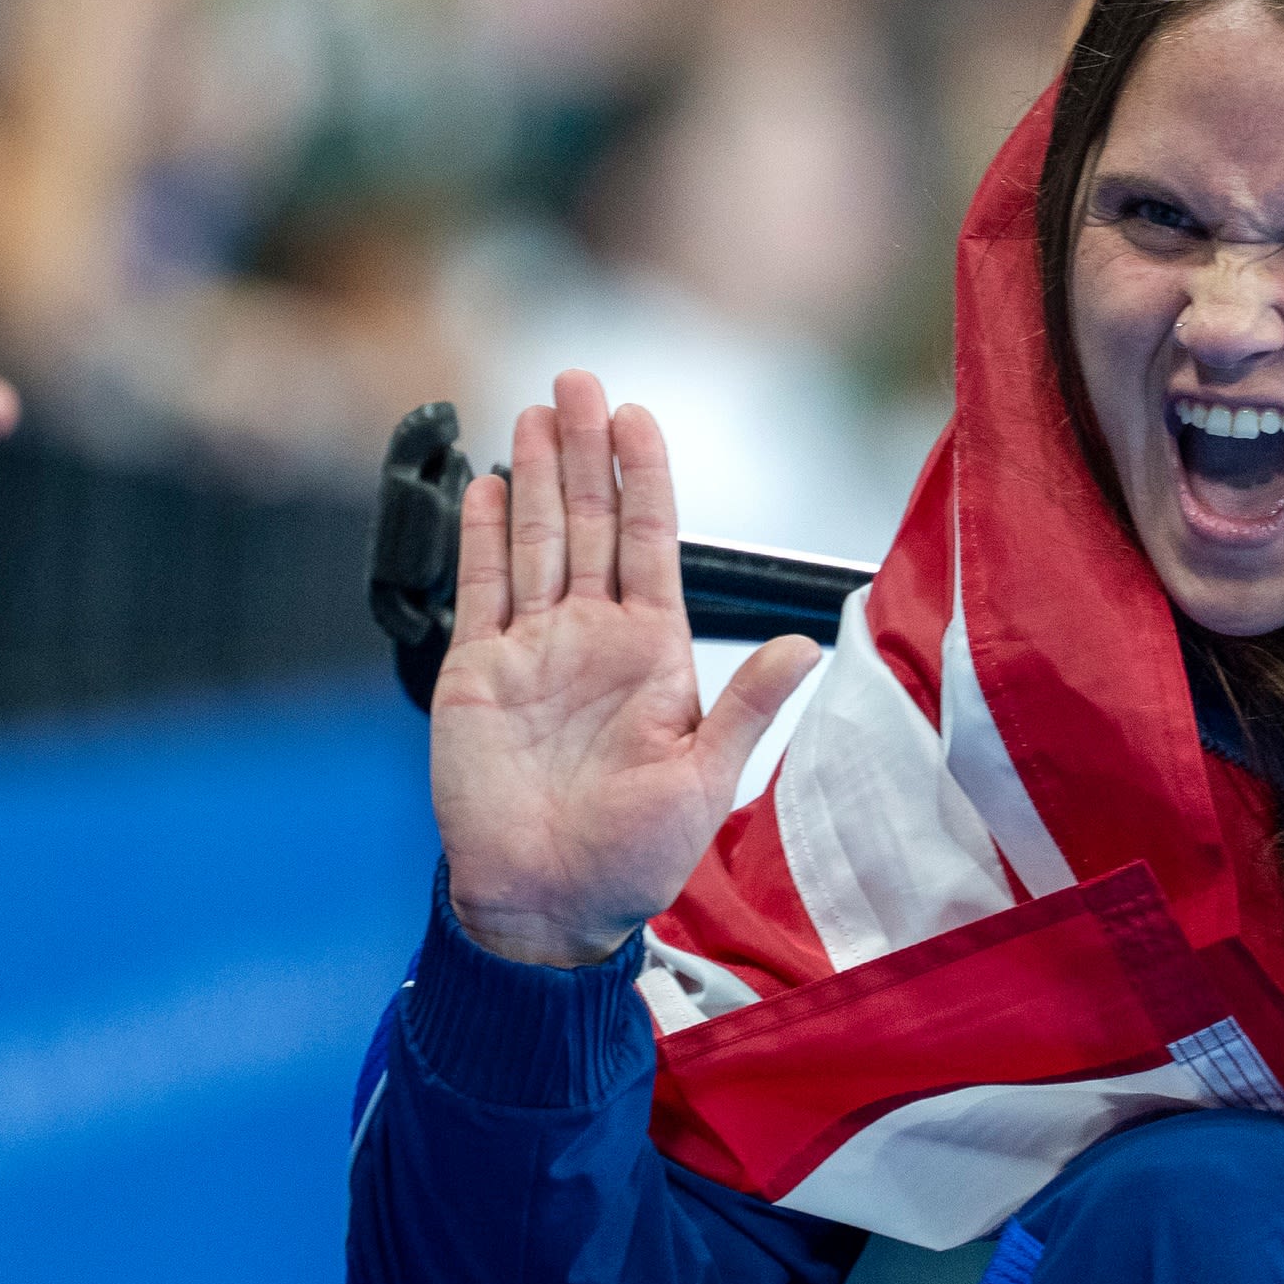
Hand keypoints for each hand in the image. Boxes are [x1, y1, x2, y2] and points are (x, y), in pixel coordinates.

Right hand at [433, 371, 822, 967]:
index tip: (638, 415)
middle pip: (589, 522)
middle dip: (583, 450)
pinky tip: (486, 484)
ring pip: (535, 541)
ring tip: (533, 410)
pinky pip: (481, 590)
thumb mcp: (704, 781)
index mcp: (652, 654)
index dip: (644, 476)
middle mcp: (592, 639)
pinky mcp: (478, 674)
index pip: (652, 542)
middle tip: (577, 378)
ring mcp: (533, 651)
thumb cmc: (633, 857)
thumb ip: (746, 706)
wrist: (547, 906)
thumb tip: (804, 644)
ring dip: (534, 476)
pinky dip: (482, 536)